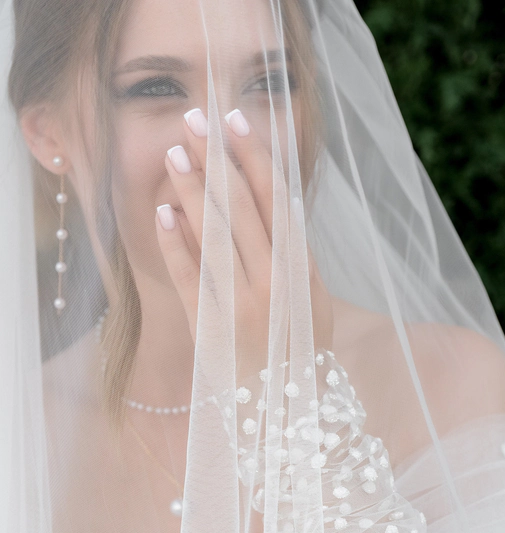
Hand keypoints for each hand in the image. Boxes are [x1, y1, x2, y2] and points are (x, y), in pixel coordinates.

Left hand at [155, 107, 332, 382]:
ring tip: (174, 153)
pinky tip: (162, 212)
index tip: (235, 119)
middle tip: (194, 120)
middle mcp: (274, 285)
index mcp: (303, 272)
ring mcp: (241, 307)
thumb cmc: (300, 350)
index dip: (255, 157)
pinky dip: (175, 245)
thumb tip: (279, 202)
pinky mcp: (210, 329)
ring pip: (214, 236)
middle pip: (242, 209)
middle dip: (217, 160)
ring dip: (192, 190)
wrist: (288, 412)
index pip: (277, 201)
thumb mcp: (313, 302)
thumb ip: (296, 256)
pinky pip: (190, 279)